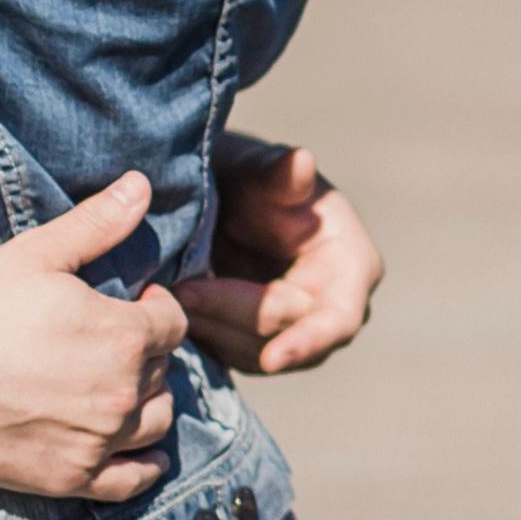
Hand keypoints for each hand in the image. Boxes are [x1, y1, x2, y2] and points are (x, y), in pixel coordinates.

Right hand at [0, 175, 189, 502]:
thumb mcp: (34, 256)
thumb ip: (96, 224)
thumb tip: (141, 186)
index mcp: (124, 337)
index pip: (174, 323)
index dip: (158, 308)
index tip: (135, 302)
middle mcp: (125, 394)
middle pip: (165, 370)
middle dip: (147, 352)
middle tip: (114, 341)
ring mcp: (102, 441)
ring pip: (158, 422)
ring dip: (150, 402)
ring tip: (123, 387)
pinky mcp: (76, 477)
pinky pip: (134, 479)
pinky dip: (146, 466)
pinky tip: (145, 453)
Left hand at [175, 141, 379, 373]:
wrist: (228, 199)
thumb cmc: (255, 180)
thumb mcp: (263, 171)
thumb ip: (279, 172)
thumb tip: (300, 160)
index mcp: (352, 267)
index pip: (338, 320)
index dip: (308, 341)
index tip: (273, 359)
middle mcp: (333, 310)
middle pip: (282, 331)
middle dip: (229, 312)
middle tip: (180, 291)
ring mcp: (298, 333)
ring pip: (252, 352)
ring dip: (209, 327)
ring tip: (168, 297)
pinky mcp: (261, 344)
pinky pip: (230, 353)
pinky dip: (201, 335)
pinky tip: (171, 311)